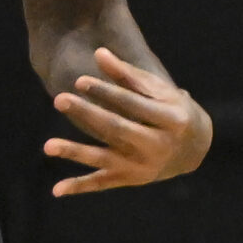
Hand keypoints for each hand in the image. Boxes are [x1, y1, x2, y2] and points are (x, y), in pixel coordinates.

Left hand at [44, 47, 212, 195]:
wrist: (194, 148)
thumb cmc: (172, 109)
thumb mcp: (158, 90)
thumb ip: (127, 74)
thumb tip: (98, 53)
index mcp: (170, 120)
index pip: (132, 104)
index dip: (105, 91)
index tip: (80, 80)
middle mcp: (157, 146)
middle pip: (115, 129)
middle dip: (87, 114)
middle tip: (59, 99)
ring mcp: (143, 166)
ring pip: (104, 159)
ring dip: (75, 152)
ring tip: (48, 146)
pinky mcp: (131, 179)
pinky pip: (102, 184)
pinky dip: (79, 187)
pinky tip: (56, 190)